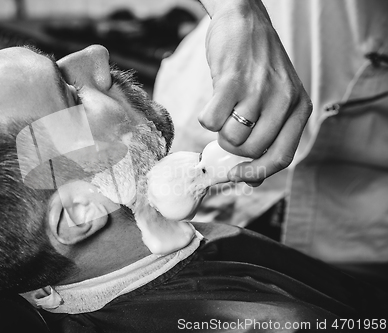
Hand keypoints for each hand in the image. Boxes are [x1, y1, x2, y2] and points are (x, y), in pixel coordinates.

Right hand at [198, 0, 311, 184]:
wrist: (244, 19)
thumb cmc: (257, 65)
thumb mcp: (275, 98)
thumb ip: (268, 136)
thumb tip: (250, 180)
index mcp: (298, 108)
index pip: (282, 157)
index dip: (257, 172)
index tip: (237, 175)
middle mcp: (284, 100)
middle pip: (250, 151)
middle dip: (231, 148)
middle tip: (228, 128)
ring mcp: (258, 90)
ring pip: (230, 139)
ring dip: (219, 131)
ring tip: (224, 109)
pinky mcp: (232, 81)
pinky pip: (211, 121)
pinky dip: (206, 118)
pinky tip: (214, 100)